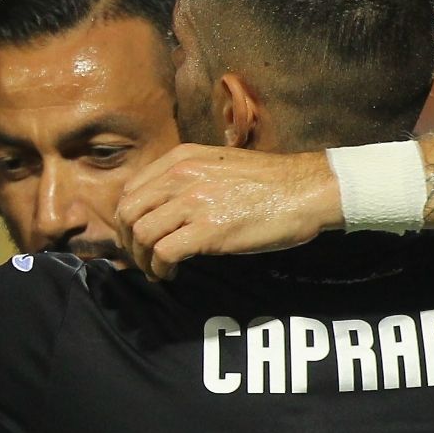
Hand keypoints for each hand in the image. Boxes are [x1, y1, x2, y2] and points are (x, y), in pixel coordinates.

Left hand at [113, 143, 339, 279]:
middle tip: (142, 259)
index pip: (132, 190)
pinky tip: (171, 274)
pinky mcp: (208, 230)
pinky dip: (161, 268)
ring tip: (157, 270)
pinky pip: (164, 252)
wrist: (305, 191)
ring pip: (141, 233)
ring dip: (143, 259)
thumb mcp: (219, 167)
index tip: (138, 238)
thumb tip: (168, 210)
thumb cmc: (270, 183)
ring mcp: (194, 202)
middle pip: (128, 212)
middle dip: (129, 241)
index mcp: (181, 159)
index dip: (129, 219)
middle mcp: (181, 176)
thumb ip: (190, 180)